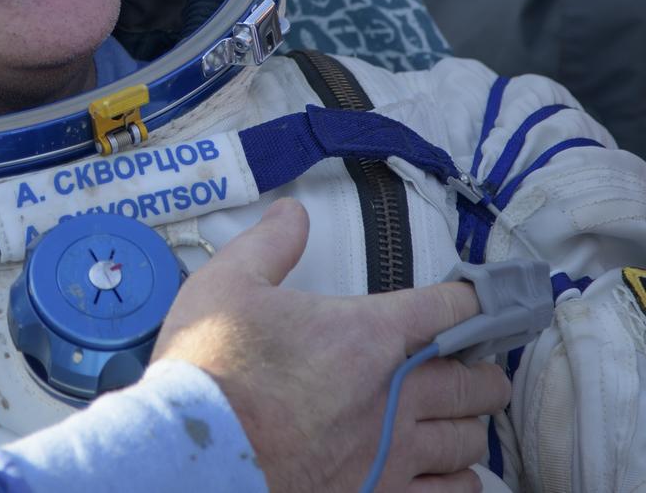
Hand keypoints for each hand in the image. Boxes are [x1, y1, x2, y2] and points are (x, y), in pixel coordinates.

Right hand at [152, 198, 510, 490]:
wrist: (198, 452)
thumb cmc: (211, 368)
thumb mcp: (228, 283)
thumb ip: (270, 243)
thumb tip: (292, 213)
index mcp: (367, 335)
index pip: (450, 309)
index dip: (468, 301)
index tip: (472, 301)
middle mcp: (395, 396)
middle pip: (477, 383)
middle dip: (482, 370)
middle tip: (472, 366)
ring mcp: (393, 455)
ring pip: (469, 441)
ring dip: (466, 424)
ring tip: (456, 418)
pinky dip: (457, 479)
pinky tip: (447, 471)